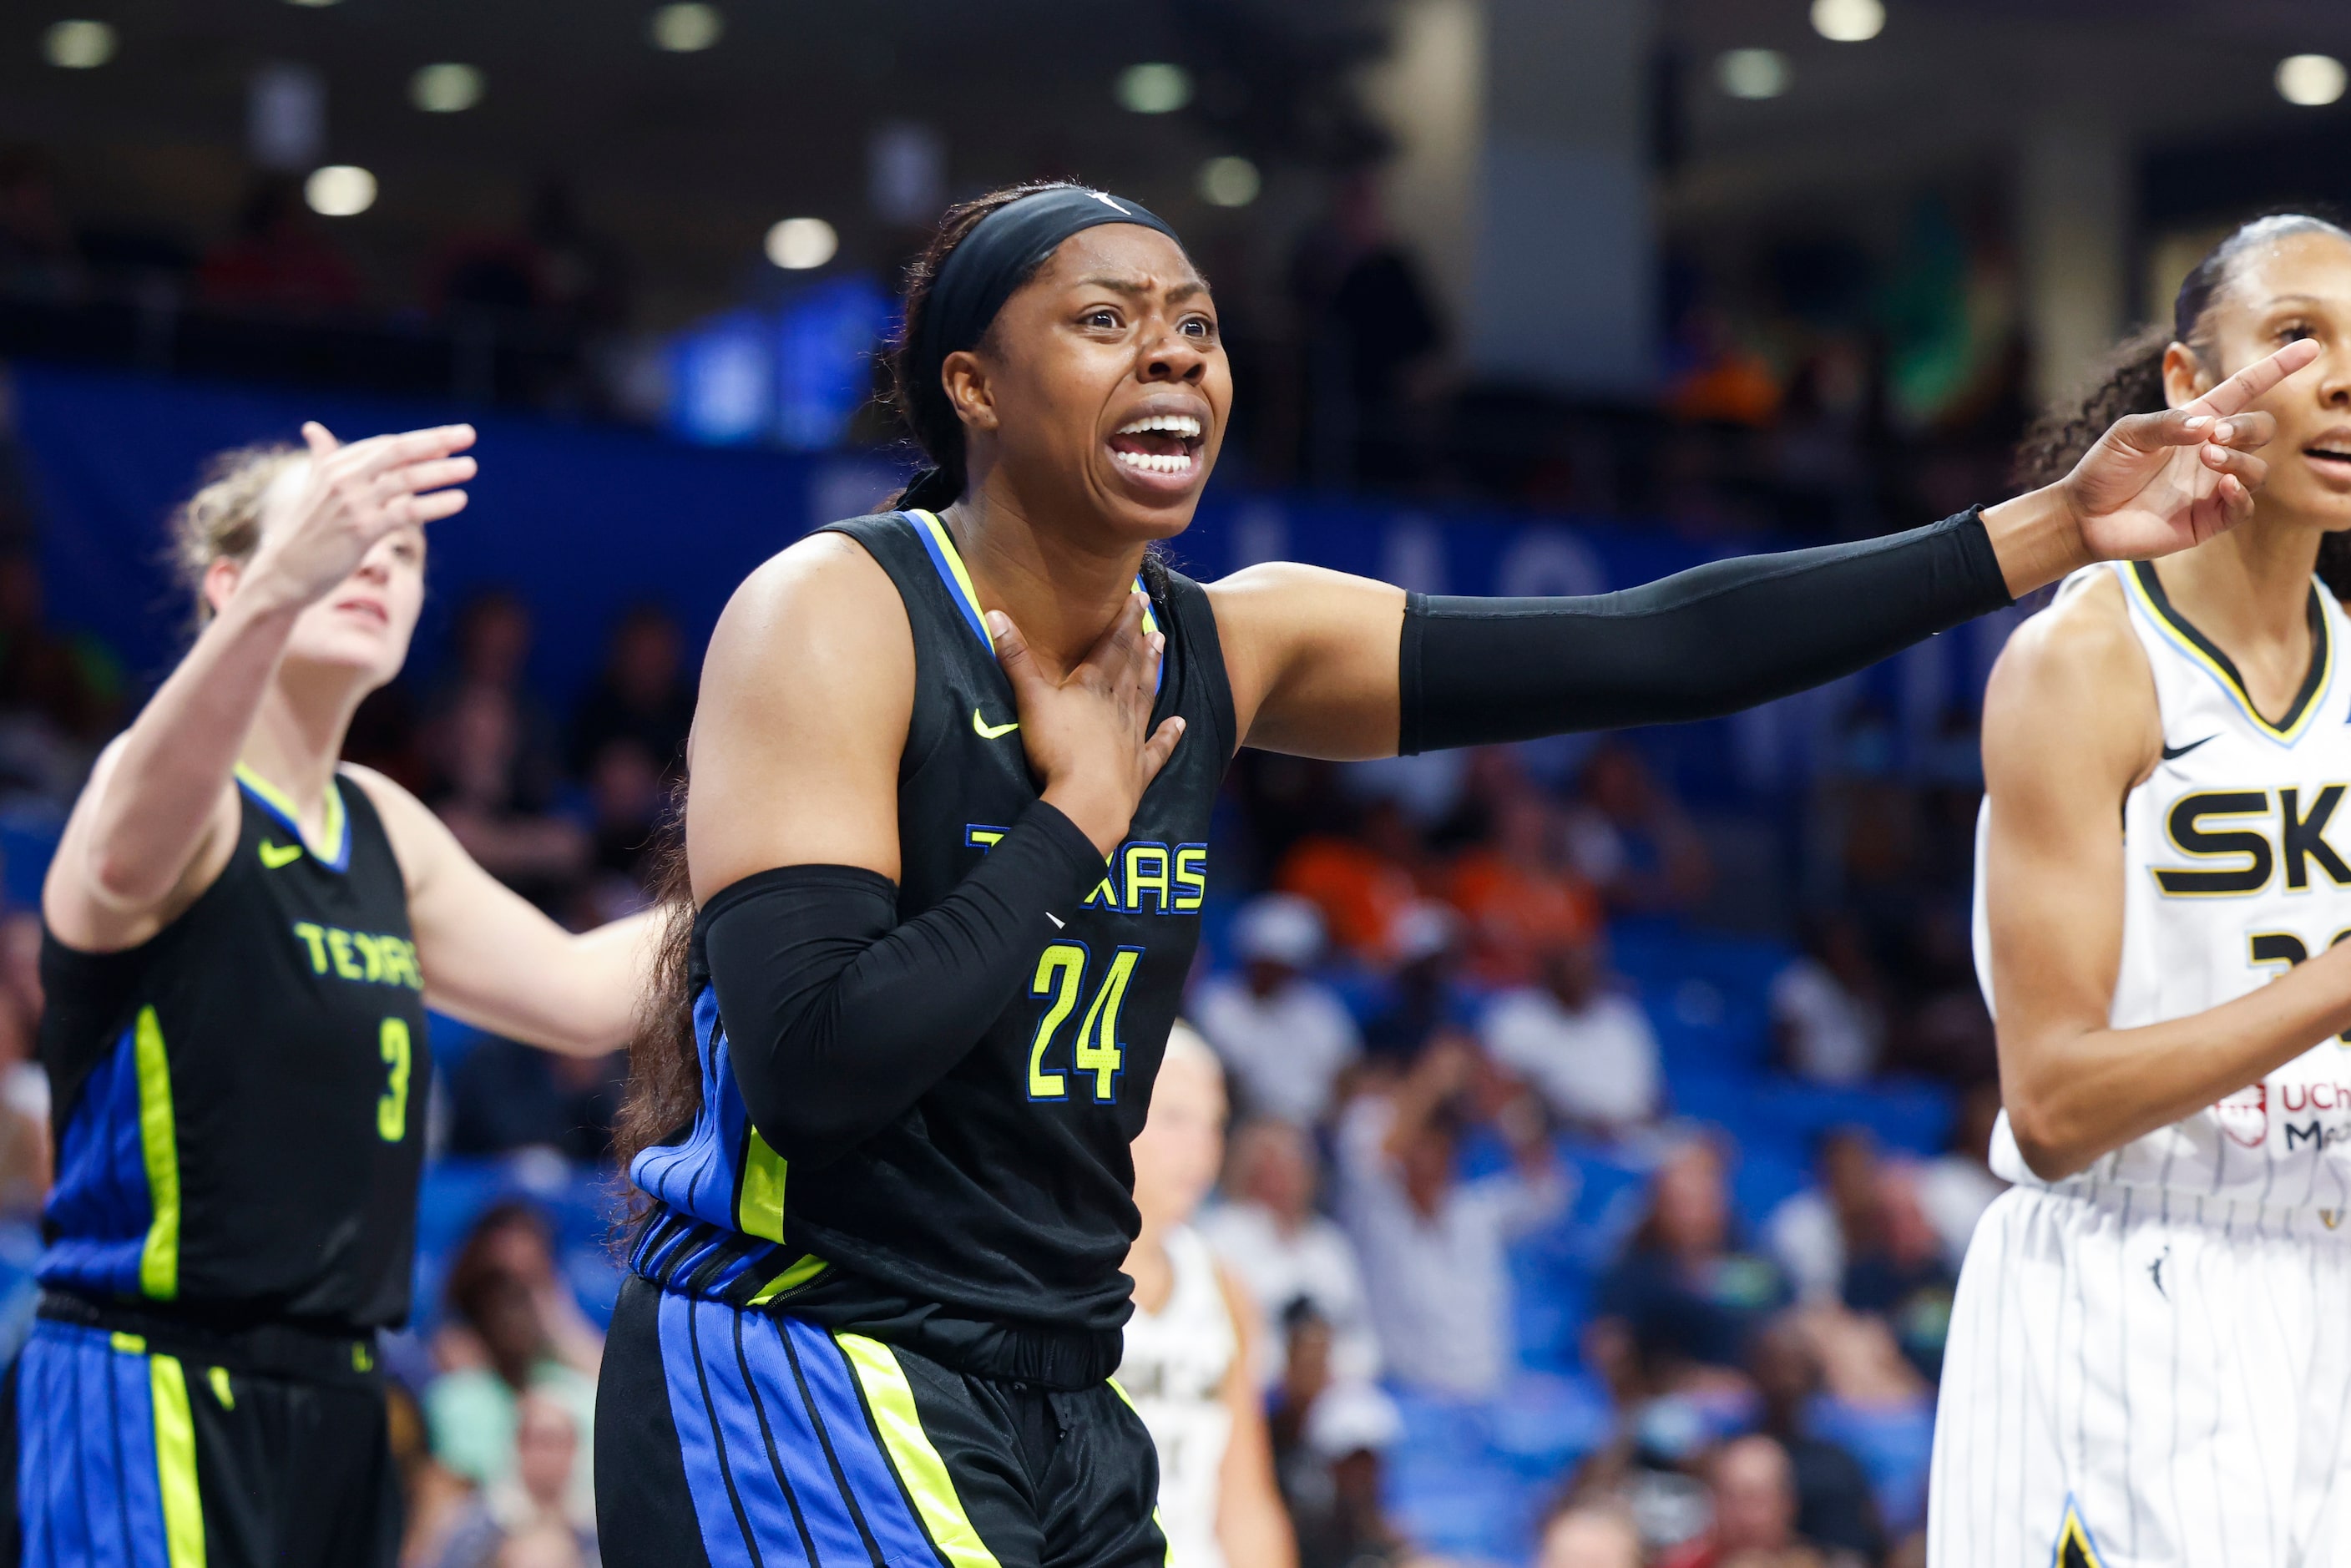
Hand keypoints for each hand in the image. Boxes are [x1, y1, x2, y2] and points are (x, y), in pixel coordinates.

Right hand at [241, 421, 475, 610]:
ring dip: (442, 471)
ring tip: (470, 467)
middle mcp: (343, 479)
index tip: (449, 438)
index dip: (420, 441)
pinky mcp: (362, 530)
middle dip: (436, 441)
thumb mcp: (313, 489)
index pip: (385, 445)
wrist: (285, 572)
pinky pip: (407, 512)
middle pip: (398, 452)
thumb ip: (323, 458)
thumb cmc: (305, 531)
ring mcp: (352, 504)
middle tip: (468, 435)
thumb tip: (313, 428)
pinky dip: (436, 505)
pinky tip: (459, 500)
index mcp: (334, 465)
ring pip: (406, 480)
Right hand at [990, 591, 1185, 854]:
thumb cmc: (1057, 749)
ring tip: (1161, 648)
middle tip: (1153, 621)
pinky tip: (1181, 724)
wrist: (1088, 799)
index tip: (1139, 599)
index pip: (1111, 646)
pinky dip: (1170, 735)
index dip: (1124, 622)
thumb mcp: (1030, 699)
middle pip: (1131, 668)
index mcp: (1093, 687)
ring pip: (1145, 697)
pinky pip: (1158, 747)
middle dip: (1140, 642)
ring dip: (1152, 672)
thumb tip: (994, 613)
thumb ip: (1015, 658)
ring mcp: (1133, 737)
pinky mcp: (1140, 768)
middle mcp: (1118, 706)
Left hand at [2060, 337, 2318, 562]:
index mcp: (2196, 422)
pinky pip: (2244, 507)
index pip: (2246, 390)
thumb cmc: (2103, 468)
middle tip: (2215, 436)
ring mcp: (2212, 486)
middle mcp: (2211, 452)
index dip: (2276, 369)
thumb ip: (2166, 423)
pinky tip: (2224, 486)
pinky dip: (2241, 495)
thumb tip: (2207, 426)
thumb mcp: (2128, 433)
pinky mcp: (2208, 519)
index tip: (2309, 348)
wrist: (2082, 516)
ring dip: (2240, 461)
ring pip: (2257, 469)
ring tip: (2208, 458)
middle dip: (2247, 428)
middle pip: (2260, 430)